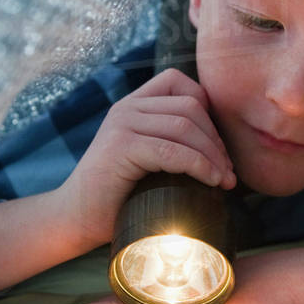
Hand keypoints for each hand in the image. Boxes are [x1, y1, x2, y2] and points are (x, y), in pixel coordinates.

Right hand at [55, 68, 236, 248]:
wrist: (75, 220)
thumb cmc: (117, 198)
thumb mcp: (147, 160)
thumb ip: (170, 143)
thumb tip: (222, 150)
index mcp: (133, 105)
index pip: (180, 83)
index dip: (208, 111)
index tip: (218, 149)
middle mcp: (127, 108)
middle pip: (190, 106)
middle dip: (217, 139)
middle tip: (228, 172)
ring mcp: (122, 124)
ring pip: (185, 126)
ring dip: (214, 155)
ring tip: (225, 181)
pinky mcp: (122, 147)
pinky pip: (174, 151)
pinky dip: (200, 166)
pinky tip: (212, 183)